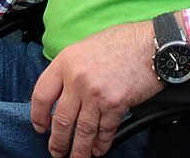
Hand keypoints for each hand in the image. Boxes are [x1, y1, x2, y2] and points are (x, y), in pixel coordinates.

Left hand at [30, 19, 161, 157]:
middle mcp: (77, 78)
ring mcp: (95, 93)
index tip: (41, 127)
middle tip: (57, 151)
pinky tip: (99, 149)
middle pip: (60, 120)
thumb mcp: (87, 46)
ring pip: (81, 131)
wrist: (152, 44)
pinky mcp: (115, 104)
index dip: (38, 116)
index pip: (41, 95)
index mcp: (66, 62)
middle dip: (58, 142)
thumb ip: (73, 68)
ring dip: (78, 150)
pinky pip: (104, 131)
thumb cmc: (123, 42)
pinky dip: (101, 144)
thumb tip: (64, 91)